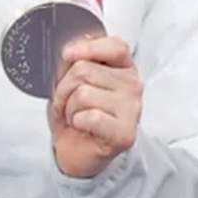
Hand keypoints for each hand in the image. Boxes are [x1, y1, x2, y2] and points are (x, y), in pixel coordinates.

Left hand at [49, 36, 144, 178]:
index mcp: (123, 68)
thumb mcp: (70, 80)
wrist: (74, 150)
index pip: (115, 47)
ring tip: (75, 115)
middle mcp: (132, 86)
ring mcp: (132, 110)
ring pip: (83, 93)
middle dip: (64, 87)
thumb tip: (70, 51)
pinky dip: (77, 121)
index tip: (68, 55)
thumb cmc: (75, 113)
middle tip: (67, 102)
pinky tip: (82, 127)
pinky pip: (90, 116)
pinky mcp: (125, 133)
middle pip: (85, 70)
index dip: (89, 48)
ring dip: (68, 107)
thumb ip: (74, 62)